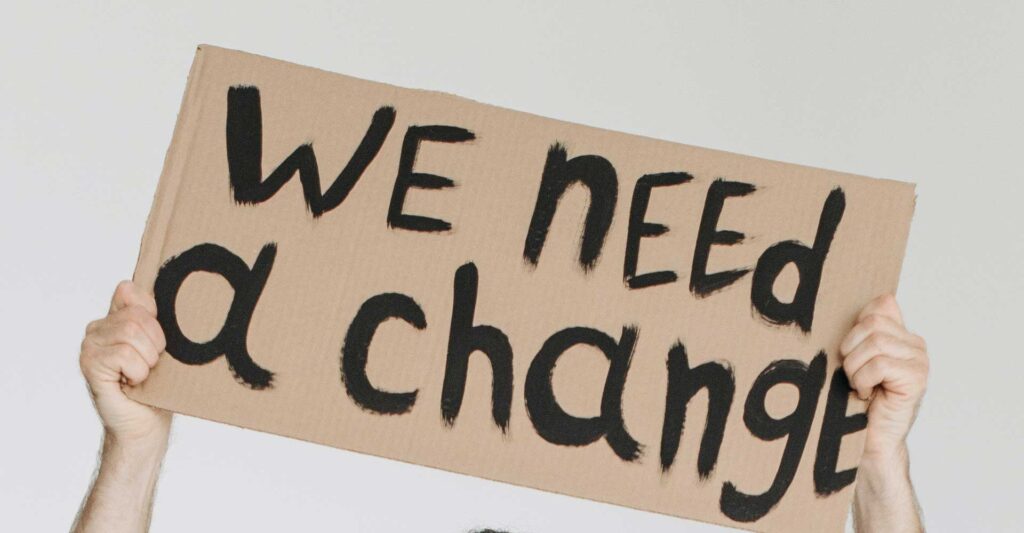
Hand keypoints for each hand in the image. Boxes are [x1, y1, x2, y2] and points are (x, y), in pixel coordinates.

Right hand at [80, 280, 170, 445]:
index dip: (151, 314)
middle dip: (155, 343)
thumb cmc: (159, 385)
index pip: (129, 291)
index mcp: (116, 317)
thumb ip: (158, 317)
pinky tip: (131, 383)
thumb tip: (165, 292)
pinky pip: (123, 354)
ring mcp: (90, 346)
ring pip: (131, 332)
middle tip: (151, 364)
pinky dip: (137, 371)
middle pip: (136, 315)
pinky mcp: (89, 364)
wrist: (147, 423)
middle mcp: (98, 328)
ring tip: (141, 374)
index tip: (158, 340)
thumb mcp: (165, 345)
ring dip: (147, 359)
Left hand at [839, 294, 928, 461]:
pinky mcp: (917, 379)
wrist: (869, 439)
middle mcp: (915, 345)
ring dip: (855, 368)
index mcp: (901, 335)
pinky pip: (879, 364)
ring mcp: (920, 361)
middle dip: (850, 350)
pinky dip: (863, 380)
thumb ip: (866, 329)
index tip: (852, 353)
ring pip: (874, 343)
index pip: (879, 306)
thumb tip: (884, 296)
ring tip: (860, 386)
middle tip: (853, 374)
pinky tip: (867, 395)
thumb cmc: (857, 399)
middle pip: (872, 323)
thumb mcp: (855, 357)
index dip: (856, 328)